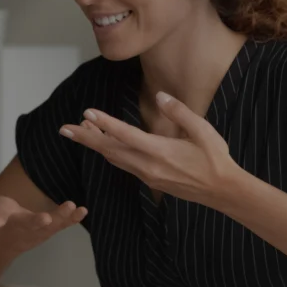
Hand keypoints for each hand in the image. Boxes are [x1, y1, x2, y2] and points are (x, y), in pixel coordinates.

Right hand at [0, 174, 86, 253]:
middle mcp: (18, 227)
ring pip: (48, 227)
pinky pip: (60, 225)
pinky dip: (71, 219)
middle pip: (28, 224)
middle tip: (46, 219)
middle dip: (36, 222)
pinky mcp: (46, 230)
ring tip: (74, 208)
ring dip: (61, 218)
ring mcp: (34, 231)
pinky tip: (82, 211)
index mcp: (0, 220)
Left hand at [59, 91, 245, 207]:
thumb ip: (179, 112)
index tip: (87, 113)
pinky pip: (123, 165)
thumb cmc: (215, 158)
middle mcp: (148, 166)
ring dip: (96, 145)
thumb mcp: (202, 130)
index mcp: (160, 151)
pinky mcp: (150, 180)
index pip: (126, 135)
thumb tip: (161, 96)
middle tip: (64, 129)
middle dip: (86, 139)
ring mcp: (148, 175)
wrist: (222, 190)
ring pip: (114, 158)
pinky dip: (110, 153)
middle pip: (110, 150)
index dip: (105, 124)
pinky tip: (104, 145)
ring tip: (79, 131)